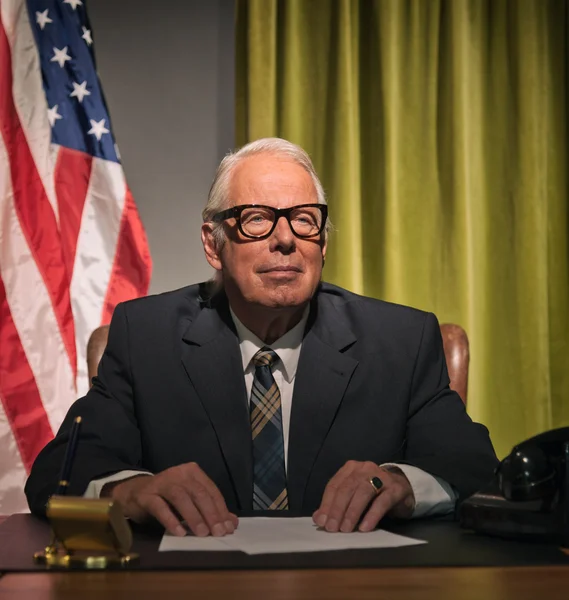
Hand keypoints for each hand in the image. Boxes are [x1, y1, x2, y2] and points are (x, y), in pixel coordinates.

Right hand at [104, 462, 238, 536]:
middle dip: (211, 514)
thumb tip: (232, 523)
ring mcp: (162, 483)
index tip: (228, 527)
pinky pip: (160, 507)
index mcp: (192, 472)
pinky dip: (171, 520)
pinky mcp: (147, 495)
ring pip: (181, 497)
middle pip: (199, 493)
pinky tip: (179, 532)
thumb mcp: (190, 501)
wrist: (134, 493)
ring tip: (202, 533)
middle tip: (218, 532)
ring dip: (193, 516)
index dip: (221, 509)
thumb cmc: (166, 497)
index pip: (211, 490)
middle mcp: (178, 473)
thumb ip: (210, 510)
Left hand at [312, 461, 414, 532]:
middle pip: (347, 488)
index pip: (335, 485)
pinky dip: (371, 515)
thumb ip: (336, 505)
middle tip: (331, 528)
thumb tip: (318, 518)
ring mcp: (381, 476)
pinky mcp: (395, 488)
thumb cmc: (373, 493)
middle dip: (337, 509)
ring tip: (346, 529)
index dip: (326, 504)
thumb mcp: (353, 496)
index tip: (321, 521)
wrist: (403, 488)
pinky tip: (364, 527)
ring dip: (352, 512)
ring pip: (363, 493)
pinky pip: (382, 502)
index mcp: (351, 468)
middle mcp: (364, 469)